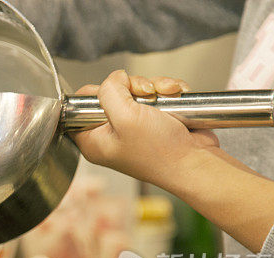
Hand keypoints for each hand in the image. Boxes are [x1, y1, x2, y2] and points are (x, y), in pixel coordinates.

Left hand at [72, 70, 219, 187]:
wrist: (196, 163)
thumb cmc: (161, 151)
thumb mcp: (126, 117)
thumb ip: (110, 91)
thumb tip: (115, 77)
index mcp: (94, 140)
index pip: (78, 108)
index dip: (94, 95)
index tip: (114, 94)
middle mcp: (111, 134)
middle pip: (110, 94)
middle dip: (132, 86)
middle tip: (145, 95)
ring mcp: (133, 128)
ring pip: (135, 91)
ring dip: (154, 86)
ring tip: (167, 95)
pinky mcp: (154, 121)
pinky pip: (155, 96)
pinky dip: (167, 92)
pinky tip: (176, 96)